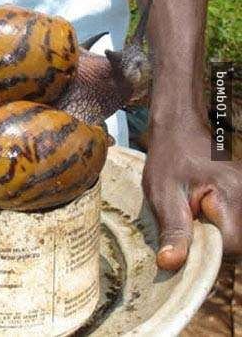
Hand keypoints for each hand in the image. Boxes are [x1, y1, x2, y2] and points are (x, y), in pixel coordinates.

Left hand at [143, 118, 241, 270]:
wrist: (180, 133)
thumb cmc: (168, 160)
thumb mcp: (162, 194)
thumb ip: (172, 229)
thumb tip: (170, 264)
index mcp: (232, 195)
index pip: (230, 246)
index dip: (204, 254)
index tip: (184, 244)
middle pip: (238, 246)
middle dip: (210, 248)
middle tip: (186, 230)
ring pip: (237, 238)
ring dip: (213, 240)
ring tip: (193, 220)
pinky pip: (235, 228)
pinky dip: (218, 231)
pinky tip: (202, 219)